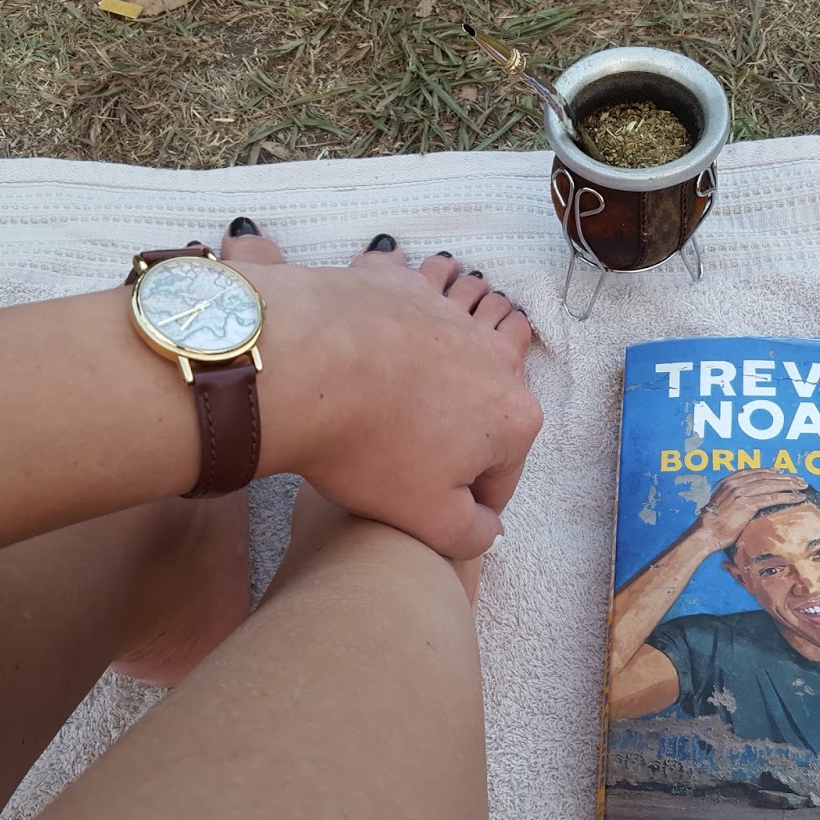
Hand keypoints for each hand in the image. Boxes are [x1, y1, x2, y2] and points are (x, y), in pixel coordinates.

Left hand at [231, 237, 539, 560]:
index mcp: (514, 418)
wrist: (305, 366)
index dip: (473, 502)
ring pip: (459, 340)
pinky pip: (414, 294)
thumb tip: (488, 527)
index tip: (437, 511)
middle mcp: (494, 357)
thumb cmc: (369, 445)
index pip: (503, 474)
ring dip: (446, 358)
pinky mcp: (402, 285)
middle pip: (489, 403)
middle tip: (419, 450)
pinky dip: (405, 309)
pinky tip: (381, 324)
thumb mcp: (429, 521)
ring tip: (413, 378)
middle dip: (465, 427)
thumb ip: (473, 534)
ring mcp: (449, 313)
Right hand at [690, 469, 808, 554]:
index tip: (782, 473)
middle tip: (799, 479)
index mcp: (728, 482)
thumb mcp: (722, 506)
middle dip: (785, 477)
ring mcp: (741, 493)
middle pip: (765, 476)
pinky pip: (772, 498)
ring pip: (771, 485)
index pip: (754, 472)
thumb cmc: (713, 525)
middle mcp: (735, 484)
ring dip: (789, 484)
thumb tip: (747, 504)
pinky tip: (797, 498)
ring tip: (802, 487)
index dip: (770, 471)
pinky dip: (787, 497)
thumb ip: (734, 500)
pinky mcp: (747, 504)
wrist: (705, 534)